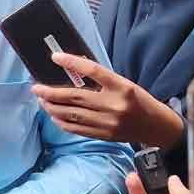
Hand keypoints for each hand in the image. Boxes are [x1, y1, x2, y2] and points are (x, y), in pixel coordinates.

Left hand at [32, 53, 184, 147]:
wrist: (157, 127)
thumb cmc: (139, 100)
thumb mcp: (124, 83)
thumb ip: (101, 79)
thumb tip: (72, 70)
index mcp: (121, 86)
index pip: (92, 71)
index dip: (71, 63)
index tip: (55, 57)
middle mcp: (114, 105)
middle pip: (75, 97)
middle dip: (51, 93)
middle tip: (36, 87)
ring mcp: (108, 123)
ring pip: (72, 114)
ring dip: (52, 107)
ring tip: (42, 100)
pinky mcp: (104, 135)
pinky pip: (77, 129)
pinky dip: (62, 121)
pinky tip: (53, 115)